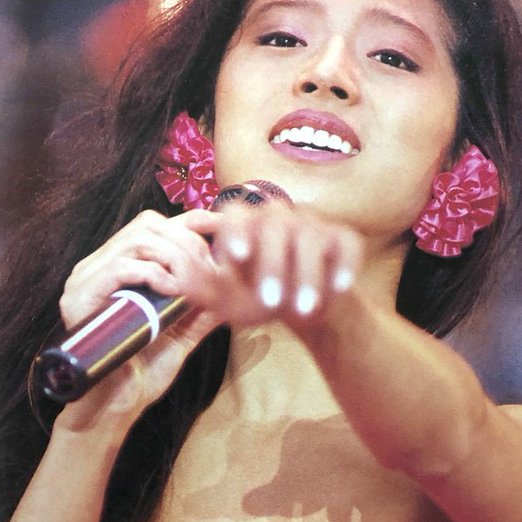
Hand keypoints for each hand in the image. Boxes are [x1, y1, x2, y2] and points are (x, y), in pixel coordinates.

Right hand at [54, 208, 222, 435]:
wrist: (117, 405)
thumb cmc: (146, 370)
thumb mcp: (184, 332)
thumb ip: (203, 307)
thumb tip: (233, 286)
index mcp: (121, 268)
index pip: (156, 226)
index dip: (191, 221)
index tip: (222, 228)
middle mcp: (100, 265)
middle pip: (148, 225)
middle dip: (187, 242)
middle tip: (210, 269)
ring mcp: (86, 278)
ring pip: (136, 240)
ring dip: (172, 256)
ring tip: (191, 281)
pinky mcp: (78, 298)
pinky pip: (119, 267)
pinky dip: (150, 273)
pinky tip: (169, 289)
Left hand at [184, 202, 362, 335]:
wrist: (303, 307)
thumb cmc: (258, 298)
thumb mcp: (226, 299)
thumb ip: (200, 287)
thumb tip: (174, 273)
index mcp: (246, 225)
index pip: (236, 212)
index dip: (235, 230)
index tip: (234, 257)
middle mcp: (279, 218)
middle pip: (275, 225)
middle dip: (273, 265)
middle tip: (271, 302)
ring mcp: (312, 225)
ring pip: (311, 237)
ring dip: (308, 274)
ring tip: (303, 309)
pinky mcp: (343, 239)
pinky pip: (346, 244)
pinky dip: (344, 266)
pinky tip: (338, 289)